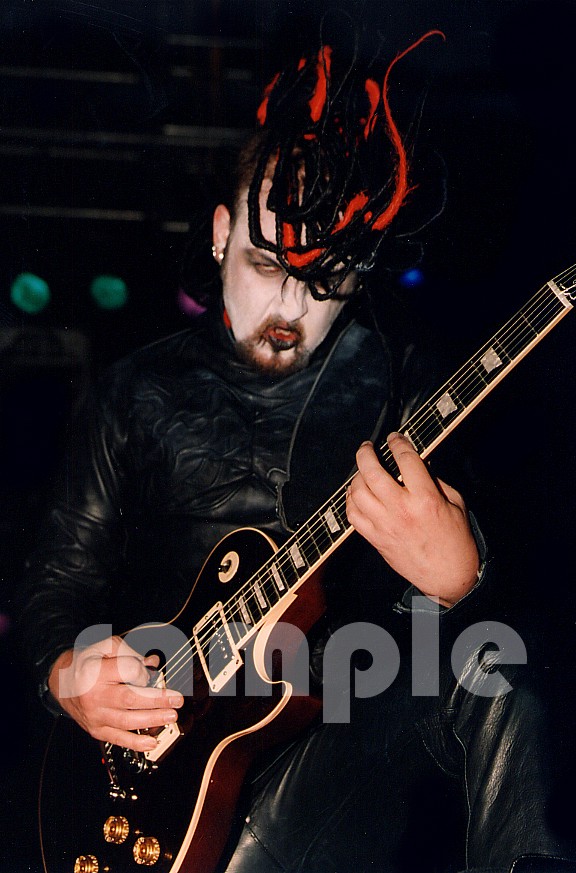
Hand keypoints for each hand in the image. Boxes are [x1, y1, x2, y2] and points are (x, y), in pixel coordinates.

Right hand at [48, 635, 183, 751]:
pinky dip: (136, 743)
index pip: (126, 671)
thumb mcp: (105, 647)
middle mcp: (93, 696)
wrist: (62, 682)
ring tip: (171, 716)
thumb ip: (130, 653)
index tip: (152, 672)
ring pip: (126, 721)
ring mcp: (94, 716)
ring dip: (152, 720)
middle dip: (157, 700)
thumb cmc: (87, 663)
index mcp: (94, 671)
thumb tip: (153, 664)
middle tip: (176, 700)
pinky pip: (117, 739)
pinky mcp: (96, 730)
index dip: (143, 672)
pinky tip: (152, 741)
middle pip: (129, 699)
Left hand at [346, 434, 479, 605]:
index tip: (394, 438)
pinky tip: (357, 494)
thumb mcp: (455, 503)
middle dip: (366, 454)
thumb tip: (417, 462)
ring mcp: (385, 525)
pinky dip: (351, 501)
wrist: (448, 576)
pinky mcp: (375, 539)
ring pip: (357, 492)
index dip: (397, 443)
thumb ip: (435, 480)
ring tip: (363, 471)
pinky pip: (353, 515)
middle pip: (372, 472)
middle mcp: (401, 510)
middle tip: (367, 447)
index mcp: (425, 498)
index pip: (406, 460)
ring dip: (357, 477)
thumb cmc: (455, 541)